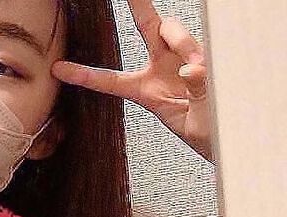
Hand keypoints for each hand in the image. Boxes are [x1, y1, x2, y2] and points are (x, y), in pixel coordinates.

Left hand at [52, 0, 211, 161]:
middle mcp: (162, 68)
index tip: (58, 68)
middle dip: (139, 5)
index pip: (110, 81)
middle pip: (148, 28)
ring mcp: (184, 56)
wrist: (230, 132)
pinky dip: (202, 54)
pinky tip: (206, 69)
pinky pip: (198, 42)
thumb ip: (192, 92)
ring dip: (181, 43)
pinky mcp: (205, 51)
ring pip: (174, 32)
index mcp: (146, 92)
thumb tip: (191, 66)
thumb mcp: (192, 122)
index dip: (84, 75)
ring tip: (195, 69)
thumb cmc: (205, 133)